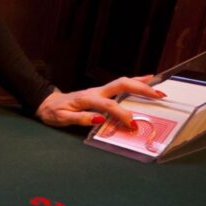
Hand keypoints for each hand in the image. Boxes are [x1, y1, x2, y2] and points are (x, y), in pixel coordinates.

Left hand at [36, 75, 165, 127]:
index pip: (108, 105)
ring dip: (140, 83)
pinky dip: (134, 82)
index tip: (132, 125)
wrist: (47, 104)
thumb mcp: (62, 118)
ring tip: (158, 85)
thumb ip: (80, 118)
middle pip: (121, 85)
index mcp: (87, 98)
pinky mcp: (101, 92)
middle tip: (158, 95)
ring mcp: (99, 90)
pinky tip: (146, 80)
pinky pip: (120, 85)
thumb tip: (99, 118)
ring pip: (123, 82)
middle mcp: (96, 91)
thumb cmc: (54, 113)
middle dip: (141, 89)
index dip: (122, 114)